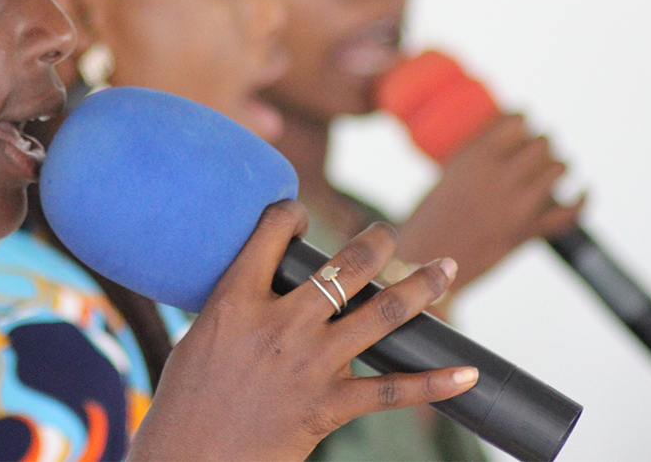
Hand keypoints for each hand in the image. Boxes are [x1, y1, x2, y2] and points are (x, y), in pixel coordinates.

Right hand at [127, 201, 477, 461]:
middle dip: (377, 241)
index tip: (299, 217)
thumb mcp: (199, 334)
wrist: (187, 461)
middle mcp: (280, 323)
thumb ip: (236, 304)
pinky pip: (391, 391)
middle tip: (387, 233)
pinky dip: (434, 383)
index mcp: (236, 298)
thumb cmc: (185, 401)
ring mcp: (308, 364)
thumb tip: (263, 284)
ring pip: (381, 311)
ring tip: (445, 267)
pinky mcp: (327, 406)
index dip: (292, 213)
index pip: (274, 230)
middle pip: (345, 264)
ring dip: (421, 285)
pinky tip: (465, 372)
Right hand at [395, 113, 584, 296]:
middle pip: (542, 143)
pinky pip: (569, 213)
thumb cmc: (426, 219)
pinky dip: (582, 200)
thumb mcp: (445, 177)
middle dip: (543, 142)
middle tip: (537, 145)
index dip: (523, 117)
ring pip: (559, 169)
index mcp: (475, 158)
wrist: (424, 261)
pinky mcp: (528, 231)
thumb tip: (499, 150)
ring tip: (554, 165)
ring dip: (559, 164)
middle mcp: (499, 176)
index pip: (516, 122)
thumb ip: (474, 163)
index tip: (523, 119)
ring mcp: (517, 205)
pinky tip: (584, 190)